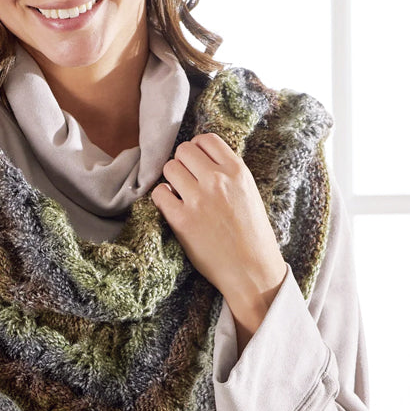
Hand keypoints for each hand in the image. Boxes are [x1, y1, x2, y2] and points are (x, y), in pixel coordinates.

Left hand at [150, 132, 286, 347]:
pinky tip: (173, 209)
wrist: (252, 271)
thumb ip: (228, 174)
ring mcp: (198, 199)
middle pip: (183, 151)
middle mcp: (217, 180)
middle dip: (182, 164)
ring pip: (169, 168)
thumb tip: (202, 159)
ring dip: (171, 180)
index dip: (197, 149)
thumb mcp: (249, 194)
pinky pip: (158, 194)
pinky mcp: (181, 220)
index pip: (206, 139)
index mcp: (238, 171)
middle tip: (186, 181)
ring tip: (180, 195)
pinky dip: (162, 199)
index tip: (196, 162)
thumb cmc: (252, 235)